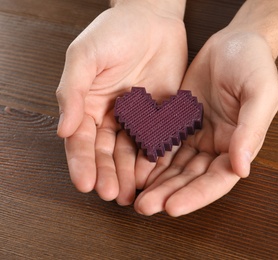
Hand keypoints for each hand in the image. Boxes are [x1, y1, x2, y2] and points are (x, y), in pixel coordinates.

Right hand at [56, 0, 186, 204]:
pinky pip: (159, 139)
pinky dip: (156, 157)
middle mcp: (112, 116)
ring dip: (131, 173)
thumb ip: (72, 92)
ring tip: (132, 193)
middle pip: (107, 152)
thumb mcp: (85, 56)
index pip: (82, 141)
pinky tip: (155, 173)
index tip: (85, 184)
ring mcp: (138, 118)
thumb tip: (63, 130)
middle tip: (112, 195)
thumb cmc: (114, 32)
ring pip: (132, 151)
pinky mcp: (162, 115)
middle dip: (108, 174)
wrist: (153, 18)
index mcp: (88, 105)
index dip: (82, 163)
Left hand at [134, 28, 277, 215]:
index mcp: (240, 144)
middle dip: (170, 194)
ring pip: (176, 167)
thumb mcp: (261, 93)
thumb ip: (252, 131)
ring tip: (137, 197)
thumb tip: (242, 169)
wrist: (235, 41)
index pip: (219, 179)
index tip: (173, 207)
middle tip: (145, 207)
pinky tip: (135, 170)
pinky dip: (151, 159)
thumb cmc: (255, 63)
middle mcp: (218, 146)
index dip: (197, 195)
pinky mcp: (181, 122)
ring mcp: (199, 136)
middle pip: (193, 178)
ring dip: (157, 183)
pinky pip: (164, 145)